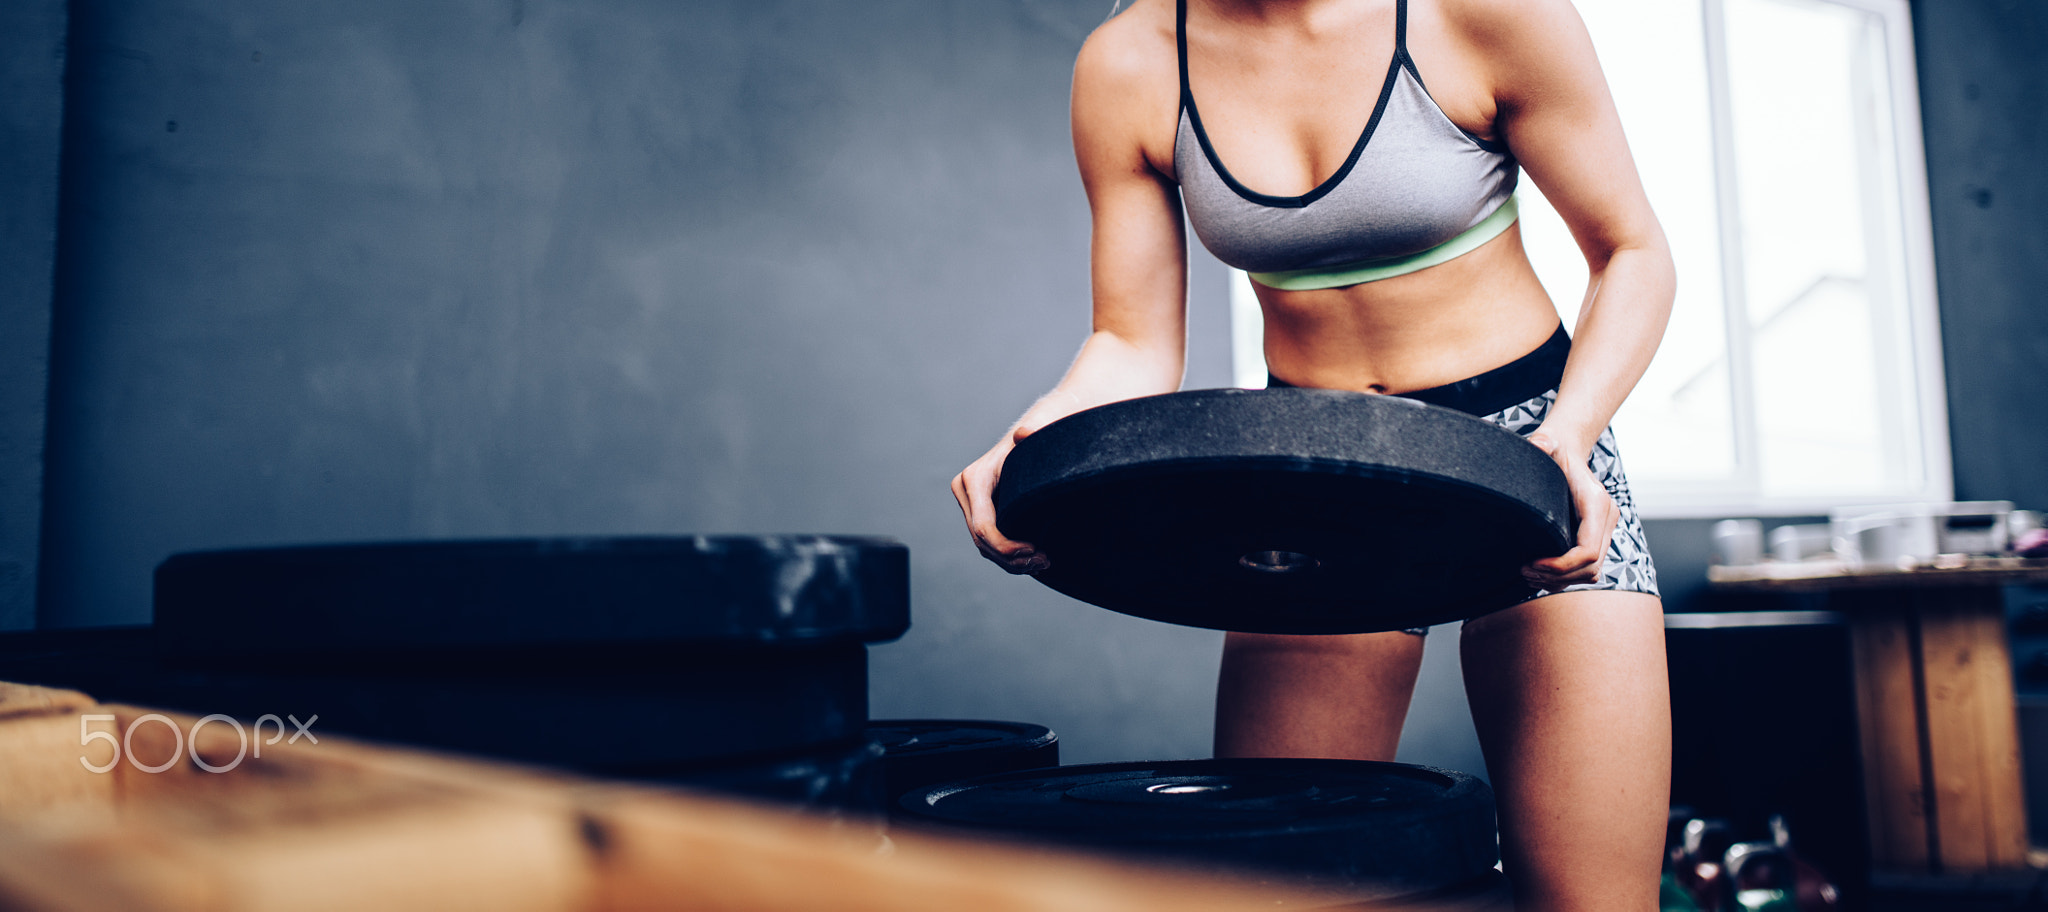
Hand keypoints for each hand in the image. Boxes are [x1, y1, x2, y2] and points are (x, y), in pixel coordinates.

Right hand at [951, 424, 1050, 573]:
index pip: (984, 527)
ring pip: (983, 545)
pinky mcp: (977, 510)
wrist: (1032, 436)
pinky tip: (1031, 558)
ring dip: (1010, 561)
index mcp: (975, 478)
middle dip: (1011, 559)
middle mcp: (965, 490)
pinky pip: (987, 541)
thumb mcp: (1038, 441)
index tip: (1036, 551)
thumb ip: (1032, 437)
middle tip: (1043, 562)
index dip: (1008, 548)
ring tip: (1041, 562)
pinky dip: (1007, 554)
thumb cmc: (1038, 440)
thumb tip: (1023, 434)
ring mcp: (969, 502)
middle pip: (982, 541)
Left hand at [1520, 428, 1615, 590]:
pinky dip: (1565, 577)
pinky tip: (1539, 572)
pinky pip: (1587, 569)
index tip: (1532, 563)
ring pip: (1591, 573)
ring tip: (1529, 574)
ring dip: (1560, 580)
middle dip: (1557, 576)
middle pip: (1591, 568)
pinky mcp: (1597, 537)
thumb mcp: (1547, 443)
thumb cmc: (1555, 450)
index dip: (1561, 566)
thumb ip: (1543, 442)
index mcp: (1597, 504)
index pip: (1587, 551)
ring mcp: (1604, 530)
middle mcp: (1606, 519)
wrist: (1567, 451)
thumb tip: (1538, 445)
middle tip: (1526, 571)